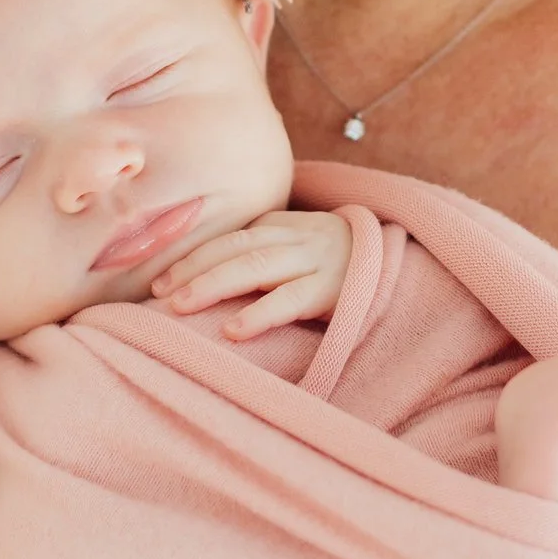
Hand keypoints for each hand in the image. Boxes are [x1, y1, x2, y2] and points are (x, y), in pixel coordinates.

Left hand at [149, 208, 354, 339]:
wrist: (399, 264)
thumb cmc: (335, 267)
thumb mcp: (298, 250)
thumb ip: (260, 256)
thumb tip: (199, 282)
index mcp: (282, 228)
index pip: (228, 239)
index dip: (191, 257)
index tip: (158, 282)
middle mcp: (296, 239)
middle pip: (236, 249)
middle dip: (193, 269)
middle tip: (159, 294)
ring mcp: (316, 262)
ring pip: (256, 267)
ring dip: (214, 285)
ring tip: (181, 306)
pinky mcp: (333, 290)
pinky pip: (291, 300)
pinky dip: (260, 314)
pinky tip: (234, 330)